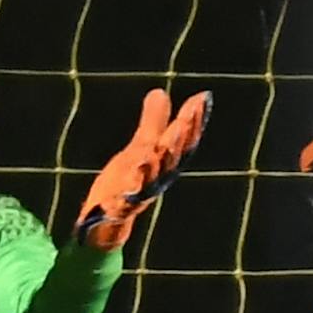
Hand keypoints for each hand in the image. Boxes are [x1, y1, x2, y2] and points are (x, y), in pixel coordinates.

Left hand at [73, 88, 211, 249]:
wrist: (109, 220)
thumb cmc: (127, 181)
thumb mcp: (140, 148)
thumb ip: (152, 122)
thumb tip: (160, 92)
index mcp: (164, 164)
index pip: (184, 141)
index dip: (194, 121)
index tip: (203, 98)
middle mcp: (157, 180)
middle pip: (171, 159)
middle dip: (178, 140)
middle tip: (183, 120)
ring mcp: (139, 196)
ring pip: (150, 181)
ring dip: (154, 165)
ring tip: (156, 149)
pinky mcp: (119, 210)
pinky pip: (122, 205)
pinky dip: (123, 199)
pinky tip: (120, 191)